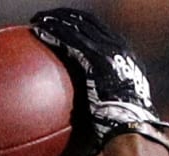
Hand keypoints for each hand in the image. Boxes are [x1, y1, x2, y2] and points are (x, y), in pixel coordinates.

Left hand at [31, 7, 168, 152]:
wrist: (131, 126)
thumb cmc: (124, 127)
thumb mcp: (116, 108)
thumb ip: (102, 100)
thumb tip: (87, 116)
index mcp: (124, 56)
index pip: (99, 31)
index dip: (80, 24)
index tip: (65, 24)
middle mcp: (117, 47)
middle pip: (87, 22)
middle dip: (65, 16)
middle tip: (46, 18)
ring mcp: (108, 51)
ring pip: (77, 26)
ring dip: (56, 20)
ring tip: (37, 20)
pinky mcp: (96, 60)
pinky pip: (71, 41)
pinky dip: (55, 33)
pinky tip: (39, 32)